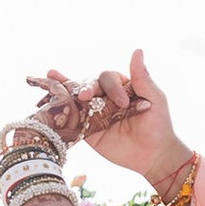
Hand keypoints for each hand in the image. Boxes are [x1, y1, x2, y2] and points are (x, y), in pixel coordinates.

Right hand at [29, 49, 190, 194]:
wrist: (154, 155)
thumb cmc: (158, 125)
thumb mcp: (154, 99)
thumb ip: (142, 77)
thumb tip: (137, 50)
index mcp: (121, 86)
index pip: (108, 78)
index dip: (112, 87)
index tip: (122, 103)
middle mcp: (105, 97)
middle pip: (89, 85)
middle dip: (86, 88)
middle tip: (86, 96)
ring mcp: (95, 112)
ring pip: (78, 97)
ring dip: (66, 88)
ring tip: (52, 78)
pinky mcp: (88, 129)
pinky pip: (73, 117)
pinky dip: (59, 105)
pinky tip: (46, 93)